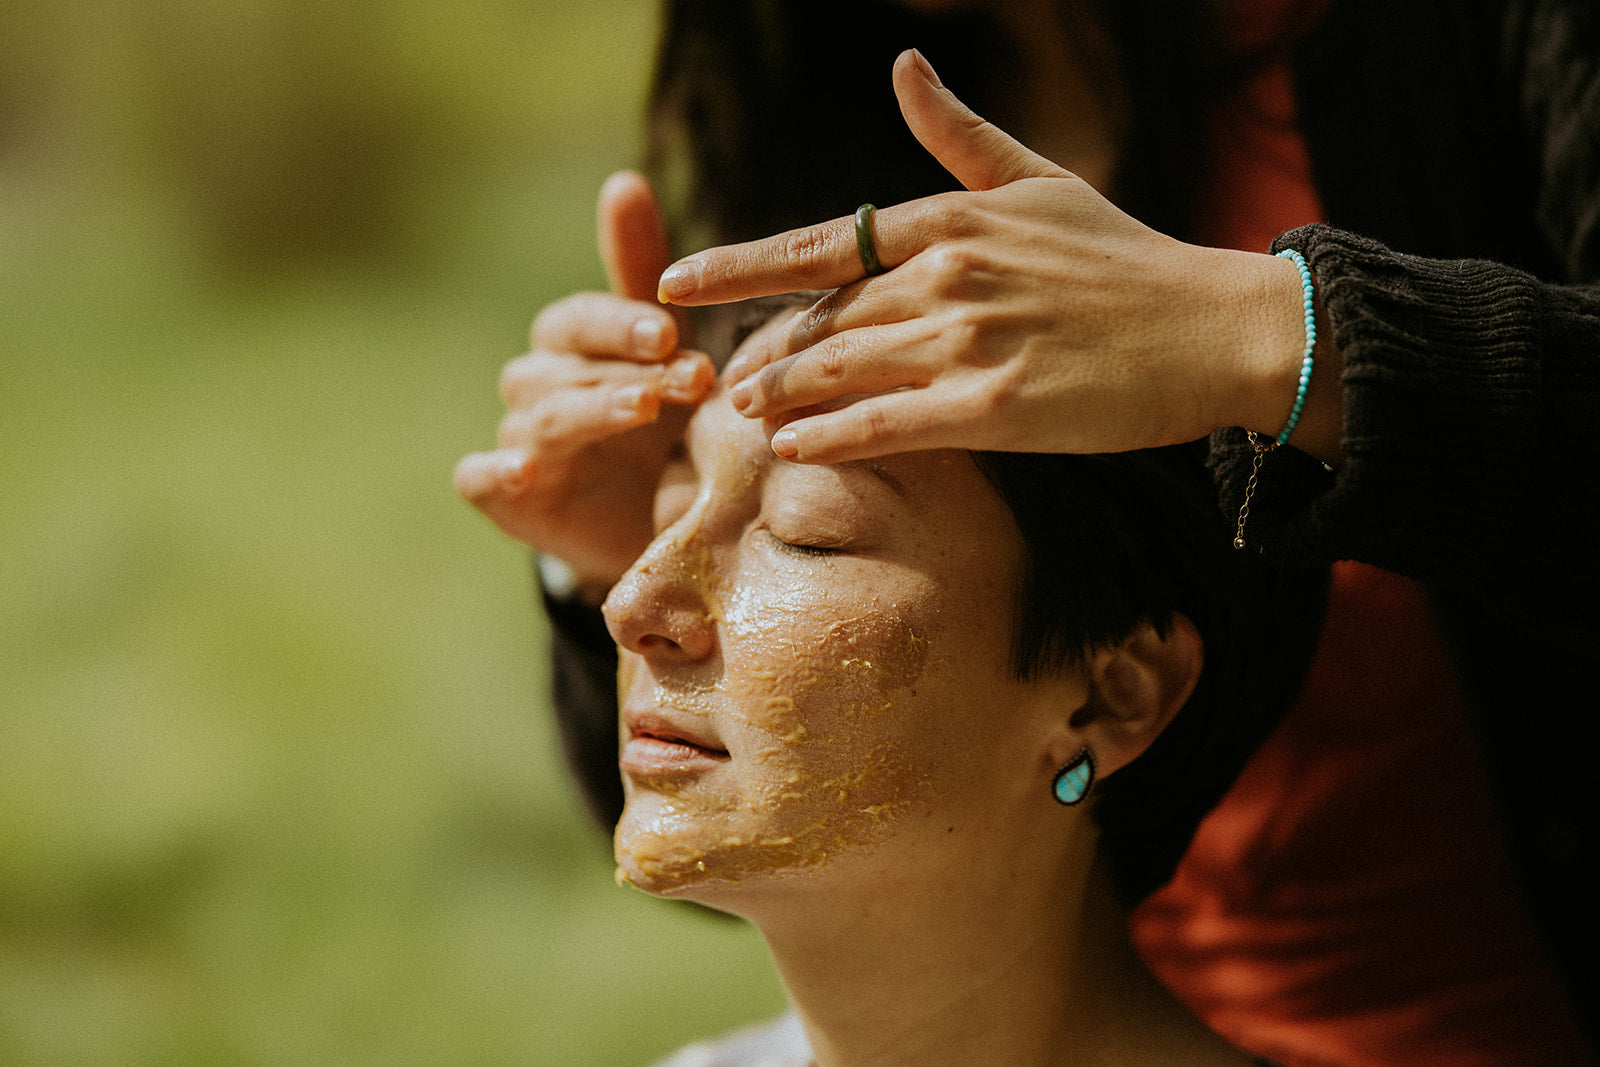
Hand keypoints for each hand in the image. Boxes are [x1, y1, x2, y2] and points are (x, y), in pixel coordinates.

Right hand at [455, 171, 713, 596]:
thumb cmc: (658, 422)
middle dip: (628, 370)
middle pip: (566, 367)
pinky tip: (522, 471)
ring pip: (540, 415)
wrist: (653, 521)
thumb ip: (640, 272)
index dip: (621, 324)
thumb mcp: (663, 349)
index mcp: (569, 343)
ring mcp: (515, 438)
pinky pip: (480, 476)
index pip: (581, 320)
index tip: (670, 333)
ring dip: (590, 410)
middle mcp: (535, 383)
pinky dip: (495, 472)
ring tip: (642, 409)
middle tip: (687, 379)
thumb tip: (623, 179)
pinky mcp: (501, 493)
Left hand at [656, 49, 1321, 463]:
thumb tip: (903, 65)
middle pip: (818, 318)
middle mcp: (946, 275)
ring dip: (780, 395)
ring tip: (741, 414)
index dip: (737, 267)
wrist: (1212, 326)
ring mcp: (969, 342)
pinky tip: (792, 449)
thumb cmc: (1124, 257)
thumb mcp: (1038, 180)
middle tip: (720, 379)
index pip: (817, 244)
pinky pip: (889, 424)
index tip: (676, 282)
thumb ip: (958, 135)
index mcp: (949, 221)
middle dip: (761, 352)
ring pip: (840, 370)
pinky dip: (833, 437)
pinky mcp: (998, 408)